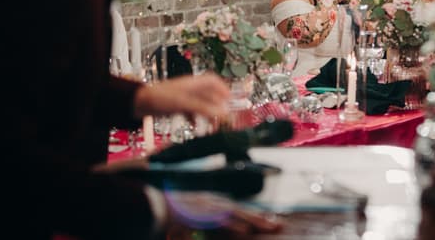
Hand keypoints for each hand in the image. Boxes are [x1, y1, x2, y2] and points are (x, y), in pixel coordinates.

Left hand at [135, 73, 230, 119]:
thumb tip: (223, 113)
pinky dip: (196, 118)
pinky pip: (191, 111)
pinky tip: (196, 125)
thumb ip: (204, 109)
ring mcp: (183, 97)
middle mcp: (190, 89)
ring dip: (208, 113)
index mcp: (193, 84)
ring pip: (201, 104)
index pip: (213, 81)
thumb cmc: (159, 98)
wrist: (138, 103)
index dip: (223, 89)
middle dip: (218, 105)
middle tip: (224, 116)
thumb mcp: (184, 104)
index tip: (230, 100)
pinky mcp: (177, 106)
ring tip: (213, 124)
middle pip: (209, 94)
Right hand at [165, 192, 281, 238]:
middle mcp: (214, 204)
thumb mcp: (191, 218)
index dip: (255, 217)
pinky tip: (245, 230)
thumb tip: (216, 231)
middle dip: (262, 219)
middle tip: (279, 225)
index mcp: (213, 204)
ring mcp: (209, 209)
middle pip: (243, 212)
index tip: (271, 221)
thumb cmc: (171, 210)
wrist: (154, 203)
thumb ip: (204, 224)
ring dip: (254, 222)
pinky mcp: (202, 215)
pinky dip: (234, 225)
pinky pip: (221, 221)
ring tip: (271, 227)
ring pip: (237, 215)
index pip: (239, 210)